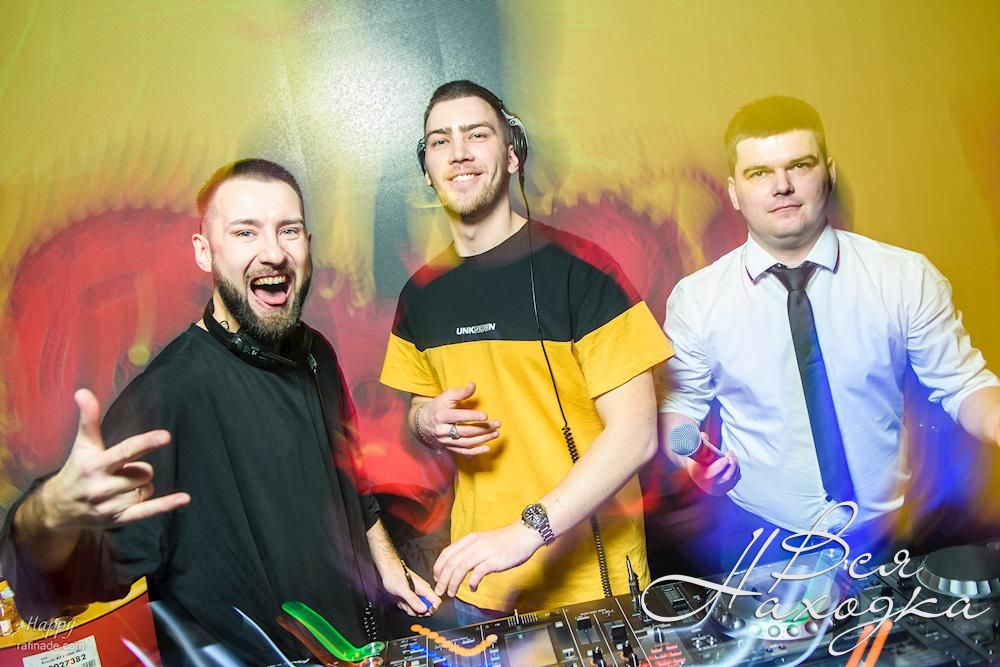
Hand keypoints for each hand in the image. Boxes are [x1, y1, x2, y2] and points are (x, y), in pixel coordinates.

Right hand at [41, 389, 190, 531]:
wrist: (58, 508)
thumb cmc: (76, 470)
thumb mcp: (82, 445)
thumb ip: (88, 419)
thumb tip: (83, 392)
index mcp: (95, 465)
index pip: (126, 451)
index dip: (147, 442)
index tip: (166, 436)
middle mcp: (102, 487)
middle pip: (143, 472)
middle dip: (138, 469)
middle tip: (121, 472)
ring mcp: (110, 505)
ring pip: (147, 489)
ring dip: (141, 486)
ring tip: (121, 485)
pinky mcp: (118, 520)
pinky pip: (147, 511)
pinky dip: (166, 505)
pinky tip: (185, 499)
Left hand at [381, 561, 441, 616]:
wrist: (388, 570)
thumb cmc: (394, 575)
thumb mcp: (403, 590)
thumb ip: (413, 600)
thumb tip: (424, 609)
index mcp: (425, 588)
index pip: (437, 602)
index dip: (431, 609)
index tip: (420, 611)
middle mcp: (423, 592)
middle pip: (427, 608)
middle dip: (417, 611)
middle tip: (407, 604)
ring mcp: (417, 595)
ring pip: (418, 609)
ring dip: (409, 608)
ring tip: (402, 600)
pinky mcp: (412, 597)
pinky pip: (412, 607)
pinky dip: (405, 606)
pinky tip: (401, 600)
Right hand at [416, 383, 500, 455]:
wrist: (422, 423)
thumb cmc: (438, 406)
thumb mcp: (446, 396)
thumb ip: (461, 392)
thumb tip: (473, 385)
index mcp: (441, 415)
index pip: (458, 417)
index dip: (472, 416)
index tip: (486, 416)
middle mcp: (442, 430)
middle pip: (465, 431)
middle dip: (482, 429)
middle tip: (497, 424)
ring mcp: (446, 441)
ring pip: (466, 443)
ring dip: (483, 439)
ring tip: (496, 434)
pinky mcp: (449, 447)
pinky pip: (463, 452)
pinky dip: (476, 452)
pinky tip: (487, 448)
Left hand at [433, 522, 543, 596]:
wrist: (524, 534)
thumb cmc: (505, 540)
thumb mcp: (483, 541)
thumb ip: (471, 550)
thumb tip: (460, 566)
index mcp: (469, 539)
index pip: (447, 553)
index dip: (438, 567)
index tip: (436, 578)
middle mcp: (473, 544)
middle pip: (451, 563)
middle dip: (442, 579)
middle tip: (439, 592)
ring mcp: (483, 552)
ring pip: (460, 568)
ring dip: (453, 583)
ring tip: (451, 593)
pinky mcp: (493, 561)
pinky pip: (477, 573)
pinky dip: (472, 583)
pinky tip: (473, 588)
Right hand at [686, 435, 739, 495]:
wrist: (697, 473)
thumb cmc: (696, 461)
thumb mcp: (695, 452)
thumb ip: (700, 443)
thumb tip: (703, 436)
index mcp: (699, 476)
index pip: (711, 474)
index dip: (720, 467)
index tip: (724, 458)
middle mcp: (708, 485)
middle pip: (725, 478)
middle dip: (731, 464)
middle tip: (730, 453)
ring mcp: (717, 488)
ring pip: (732, 479)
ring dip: (735, 466)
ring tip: (731, 455)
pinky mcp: (725, 488)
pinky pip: (735, 480)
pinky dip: (737, 471)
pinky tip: (733, 463)